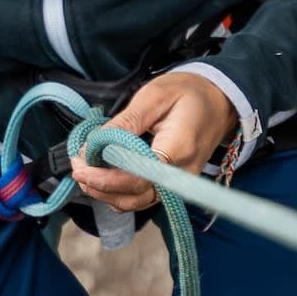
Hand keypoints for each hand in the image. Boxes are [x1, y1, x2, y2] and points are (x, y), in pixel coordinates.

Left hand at [71, 72, 238, 214]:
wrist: (220, 100)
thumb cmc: (188, 92)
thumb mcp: (154, 97)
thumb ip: (123, 124)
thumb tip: (92, 147)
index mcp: (177, 150)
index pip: (135, 178)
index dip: (103, 177)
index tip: (79, 165)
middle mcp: (180, 176)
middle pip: (133, 197)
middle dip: (99, 187)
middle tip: (76, 167)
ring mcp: (179, 185)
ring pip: (136, 203)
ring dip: (106, 193)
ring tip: (85, 172)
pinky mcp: (174, 186)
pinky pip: (144, 198)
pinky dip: (119, 192)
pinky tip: (103, 177)